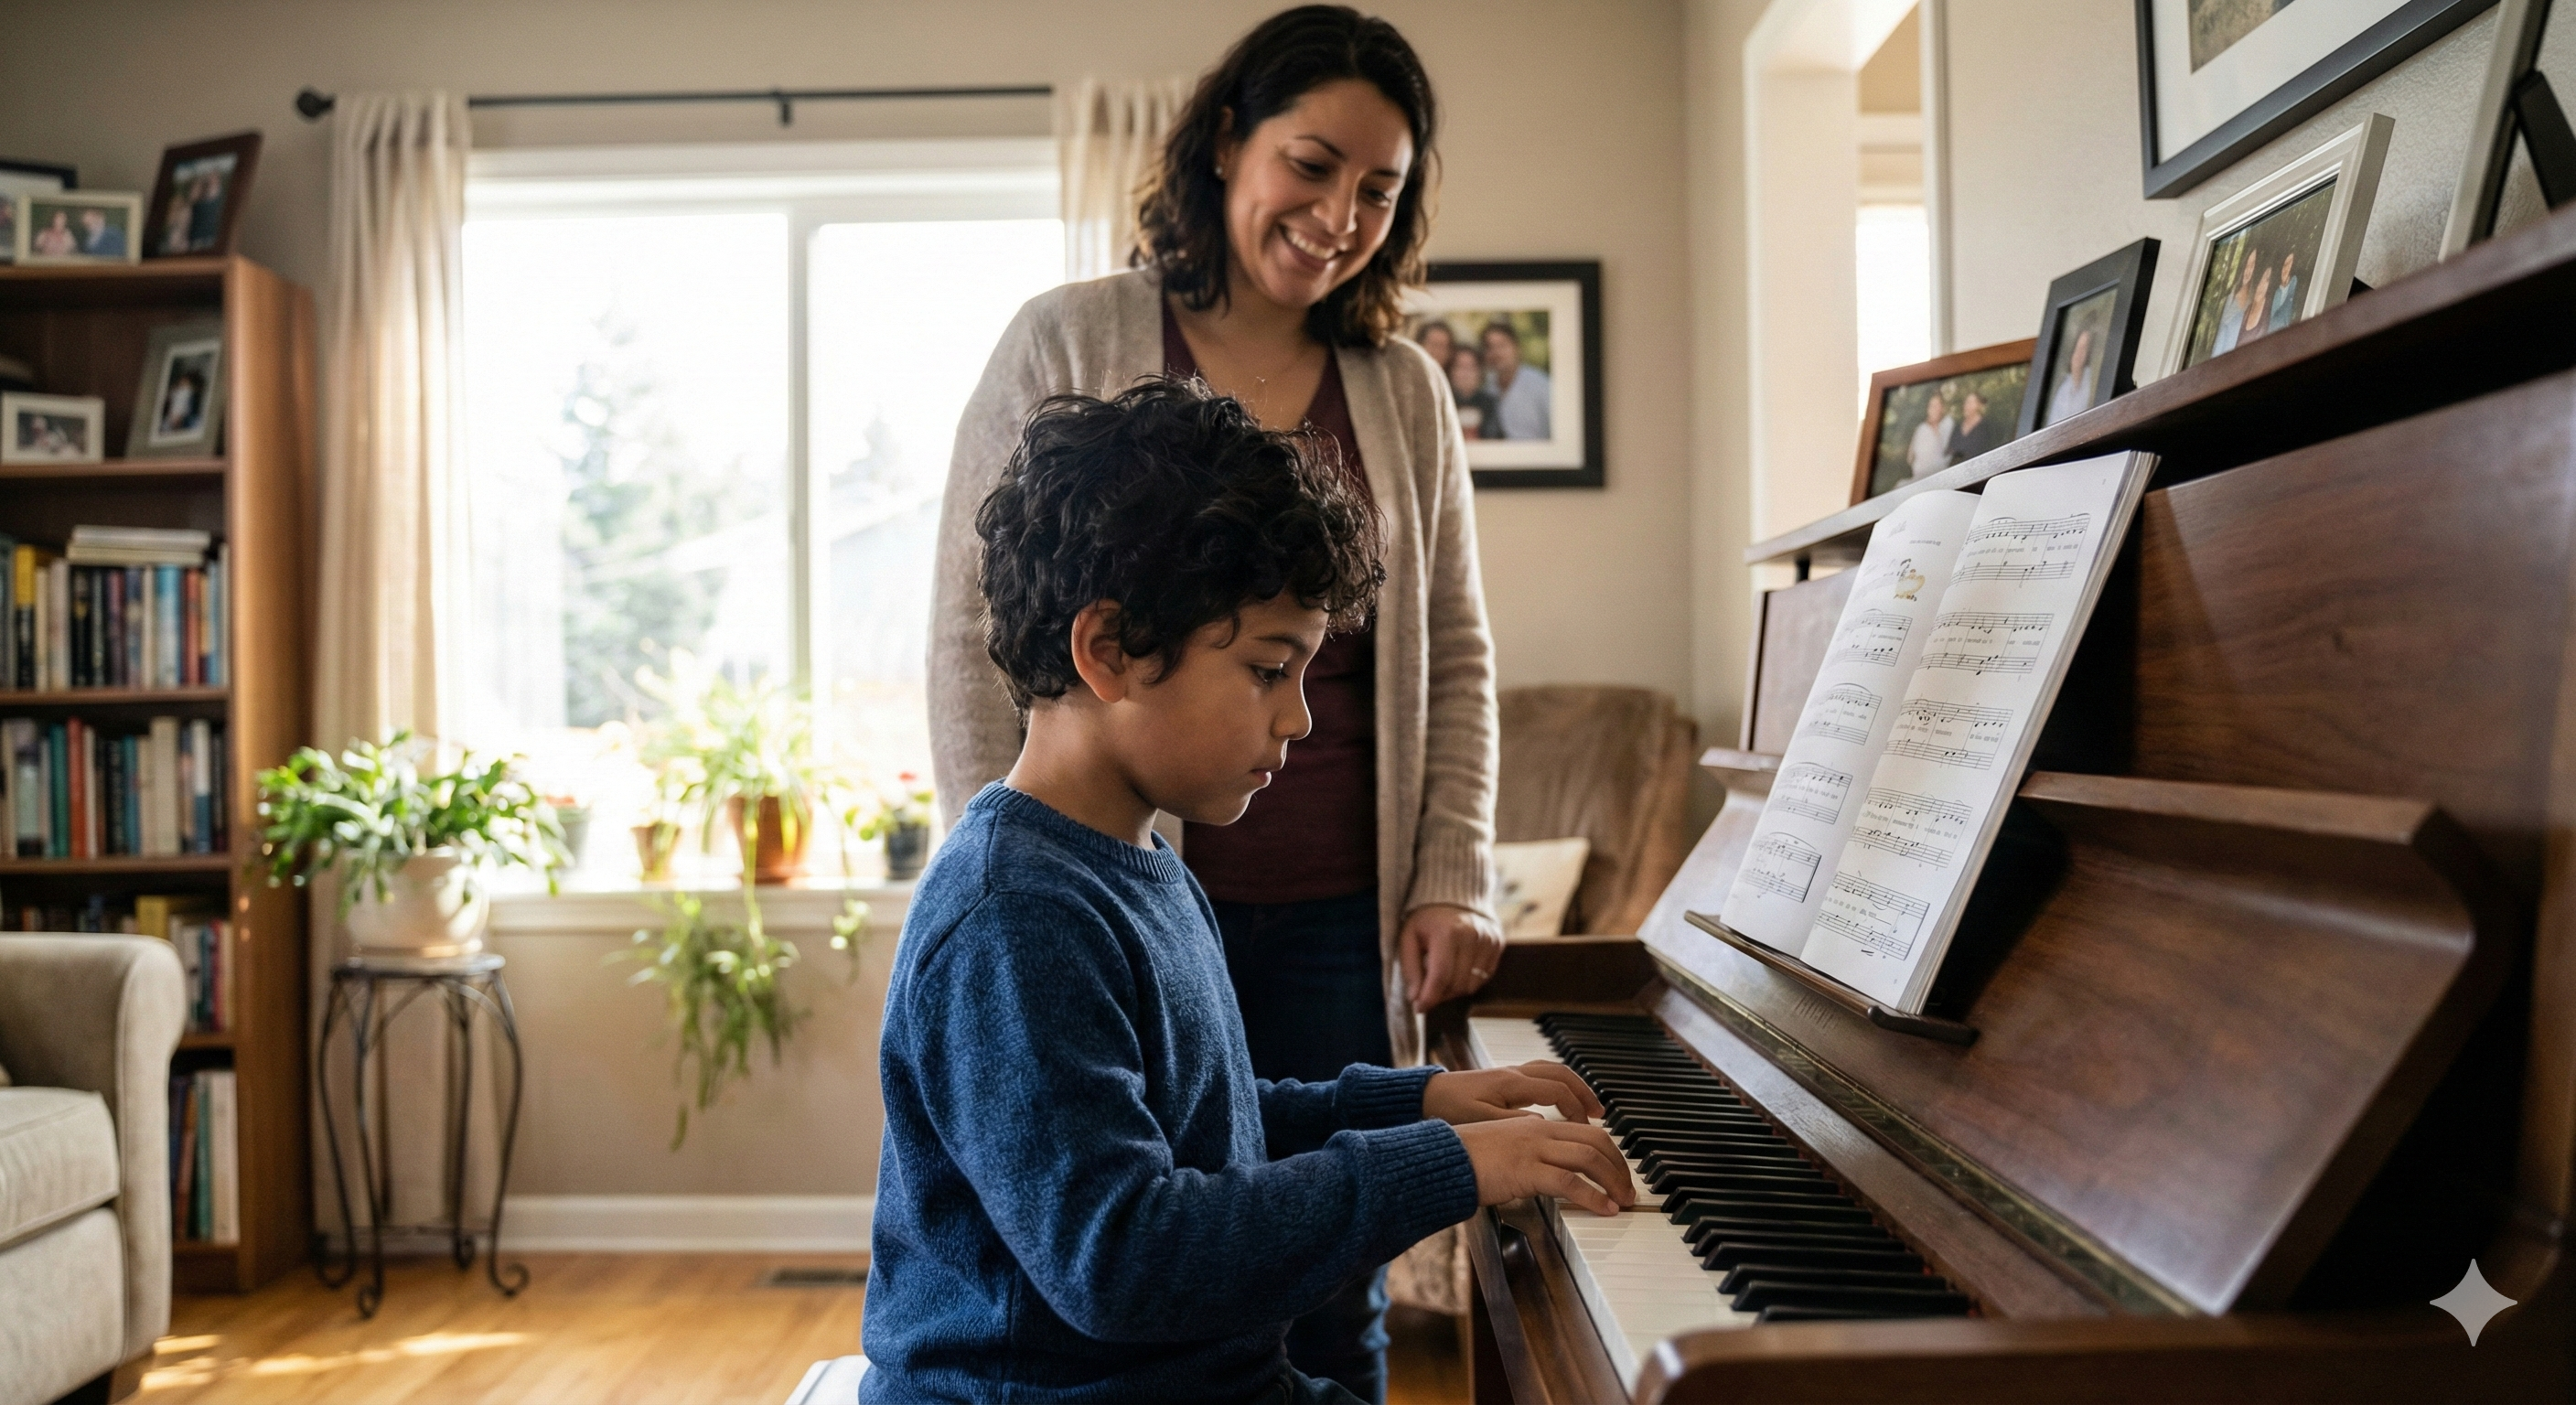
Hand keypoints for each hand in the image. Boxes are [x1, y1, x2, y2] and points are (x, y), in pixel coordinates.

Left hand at [1399, 904, 1504, 1012]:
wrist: (1455, 895)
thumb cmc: (1427, 919)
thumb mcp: (1409, 938)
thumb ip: (1411, 969)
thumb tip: (1416, 999)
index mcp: (1447, 931)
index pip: (1440, 976)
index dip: (1429, 997)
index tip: (1419, 1008)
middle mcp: (1472, 935)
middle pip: (1457, 984)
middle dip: (1440, 994)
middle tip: (1428, 990)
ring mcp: (1488, 939)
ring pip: (1472, 985)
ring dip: (1455, 989)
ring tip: (1442, 977)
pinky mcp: (1498, 943)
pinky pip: (1485, 977)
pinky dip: (1469, 980)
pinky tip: (1458, 969)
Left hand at [1423, 1061, 1602, 1125]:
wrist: (1423, 1097)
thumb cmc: (1448, 1110)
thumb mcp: (1481, 1122)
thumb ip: (1514, 1125)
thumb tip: (1544, 1128)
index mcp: (1512, 1083)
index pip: (1557, 1090)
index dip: (1576, 1108)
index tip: (1587, 1127)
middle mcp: (1514, 1074)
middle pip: (1561, 1075)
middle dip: (1584, 1093)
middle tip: (1600, 1114)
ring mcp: (1509, 1074)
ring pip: (1552, 1071)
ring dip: (1574, 1087)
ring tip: (1587, 1108)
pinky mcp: (1503, 1080)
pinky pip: (1541, 1075)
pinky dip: (1558, 1086)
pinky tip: (1559, 1102)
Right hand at [1453, 1118, 1636, 1217]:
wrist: (1440, 1160)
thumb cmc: (1464, 1159)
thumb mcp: (1501, 1148)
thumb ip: (1526, 1154)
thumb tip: (1545, 1173)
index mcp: (1534, 1124)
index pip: (1585, 1131)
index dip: (1609, 1151)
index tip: (1617, 1172)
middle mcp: (1538, 1131)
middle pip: (1596, 1140)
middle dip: (1619, 1166)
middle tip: (1628, 1189)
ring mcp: (1533, 1149)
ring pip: (1589, 1158)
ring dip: (1614, 1181)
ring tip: (1623, 1201)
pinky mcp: (1526, 1170)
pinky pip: (1570, 1182)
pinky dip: (1594, 1197)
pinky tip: (1605, 1209)